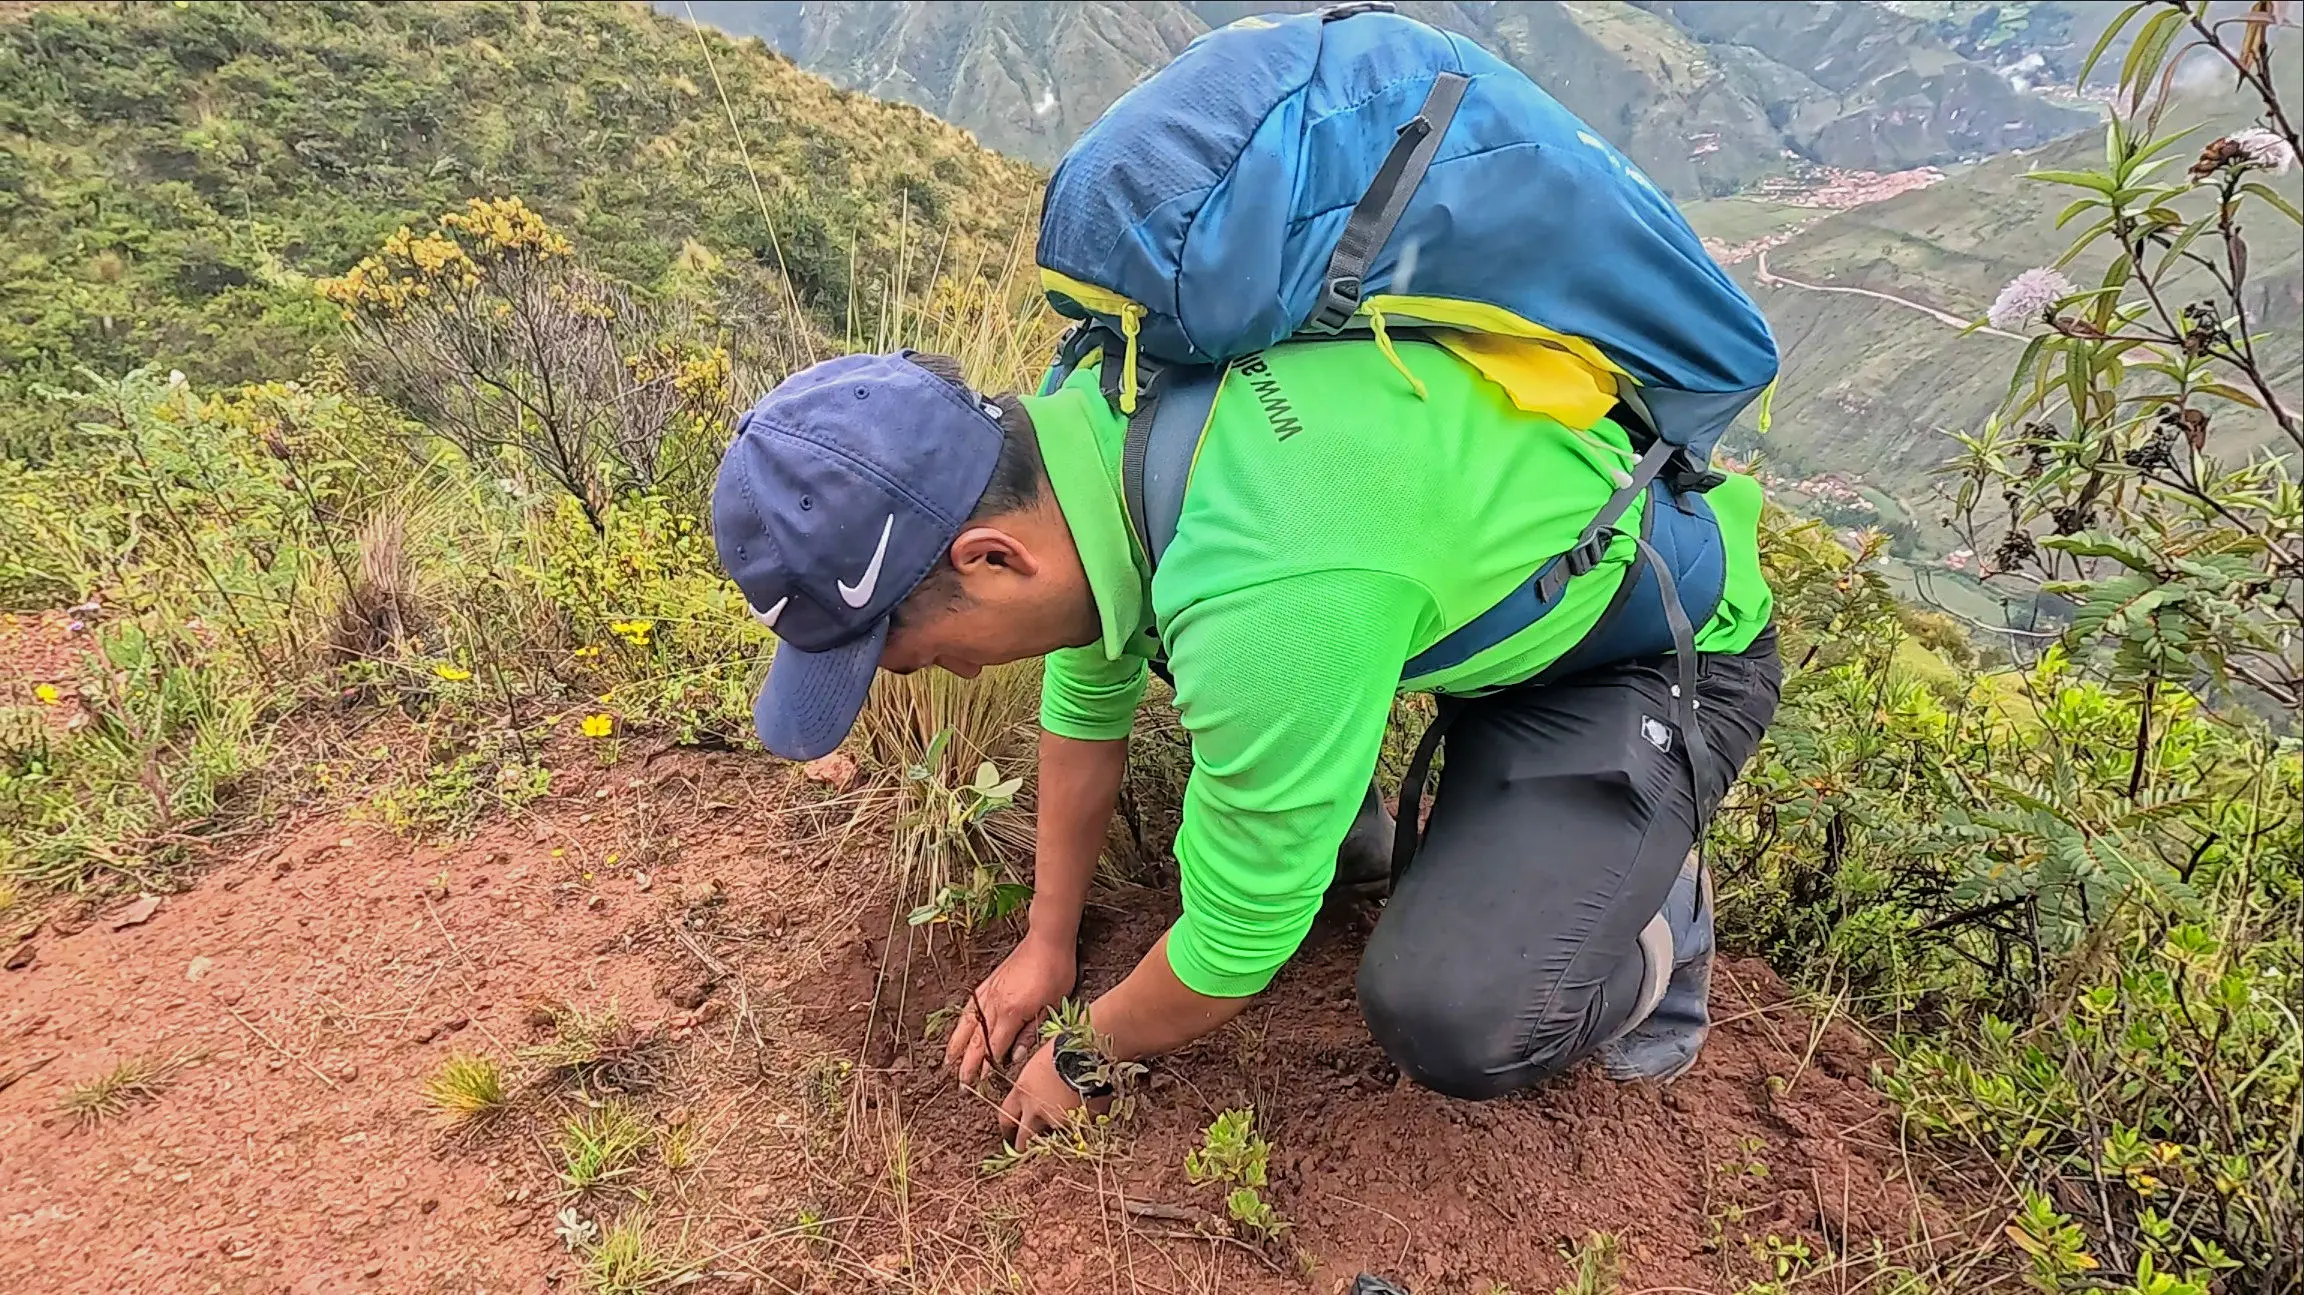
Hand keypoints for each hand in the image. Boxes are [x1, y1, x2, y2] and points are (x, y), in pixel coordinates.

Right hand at [945, 933, 1075, 1085]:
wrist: (1047, 940)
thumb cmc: (1055, 972)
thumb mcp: (1052, 1005)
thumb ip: (1032, 1032)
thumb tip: (1016, 1056)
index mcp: (1011, 1012)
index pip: (994, 1046)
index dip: (986, 1066)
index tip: (978, 1082)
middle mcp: (994, 1004)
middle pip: (976, 1040)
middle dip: (966, 1063)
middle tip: (960, 1083)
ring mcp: (988, 993)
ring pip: (967, 1024)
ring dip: (956, 1045)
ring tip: (948, 1061)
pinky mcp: (988, 983)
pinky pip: (969, 1007)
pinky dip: (961, 1022)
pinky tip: (958, 1030)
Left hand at [999, 1038, 1106, 1145]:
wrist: (1088, 1054)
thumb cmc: (1064, 1047)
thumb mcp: (1040, 1063)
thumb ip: (1034, 1082)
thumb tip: (1037, 1089)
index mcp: (1022, 1092)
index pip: (1006, 1117)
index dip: (1007, 1127)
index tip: (1010, 1132)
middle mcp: (1034, 1111)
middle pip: (1023, 1139)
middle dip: (1023, 1146)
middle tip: (1027, 1150)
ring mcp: (1056, 1120)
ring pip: (1049, 1140)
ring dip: (1051, 1140)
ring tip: (1056, 1141)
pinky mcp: (1078, 1125)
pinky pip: (1074, 1134)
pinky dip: (1076, 1132)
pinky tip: (1082, 1127)